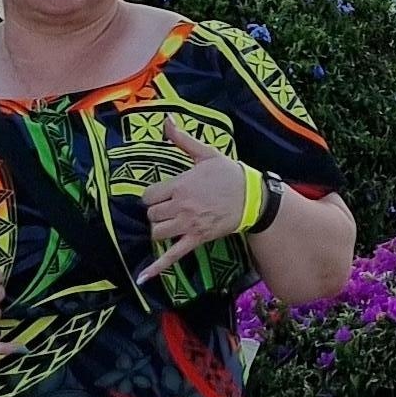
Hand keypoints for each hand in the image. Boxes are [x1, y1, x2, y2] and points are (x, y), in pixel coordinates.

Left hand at [134, 135, 254, 291]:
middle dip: (156, 211)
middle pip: (151, 214)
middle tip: (169, 207)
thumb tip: (166, 120)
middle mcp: (180, 205)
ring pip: (156, 232)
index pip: (148, 195)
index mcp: (180, 184)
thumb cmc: (229, 173)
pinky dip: (156, 267)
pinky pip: (172, 255)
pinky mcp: (196, 239)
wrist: (252, 196)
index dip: (152, 195)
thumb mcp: (206, 154)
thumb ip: (182, 140)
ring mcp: (187, 224)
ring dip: (159, 228)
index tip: (161, 194)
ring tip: (168, 223)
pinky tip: (142, 277)